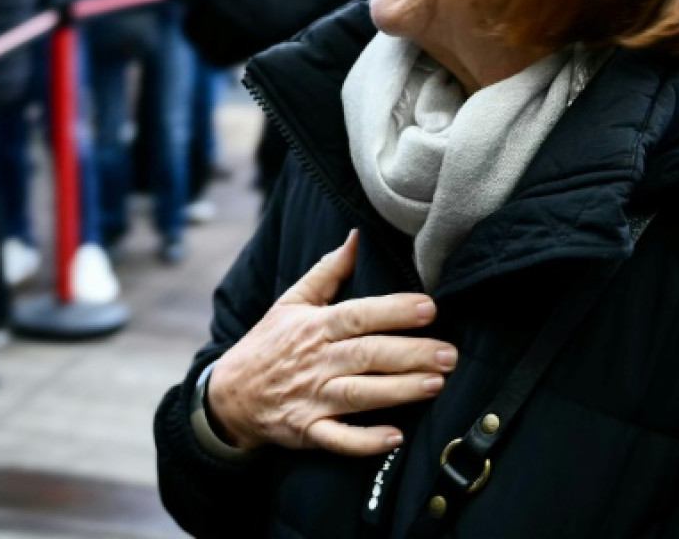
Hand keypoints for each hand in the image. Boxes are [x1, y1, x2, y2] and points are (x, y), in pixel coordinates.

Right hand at [206, 231, 456, 455]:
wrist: (229, 394)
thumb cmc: (268, 344)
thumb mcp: (291, 301)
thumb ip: (327, 271)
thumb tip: (357, 238)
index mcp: (314, 326)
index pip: (357, 315)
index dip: (393, 311)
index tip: (429, 308)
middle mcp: (315, 361)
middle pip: (367, 355)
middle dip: (410, 354)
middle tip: (449, 354)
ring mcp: (311, 398)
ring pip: (360, 394)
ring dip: (399, 391)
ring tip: (436, 384)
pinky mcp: (308, 431)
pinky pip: (339, 439)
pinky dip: (365, 441)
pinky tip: (395, 437)